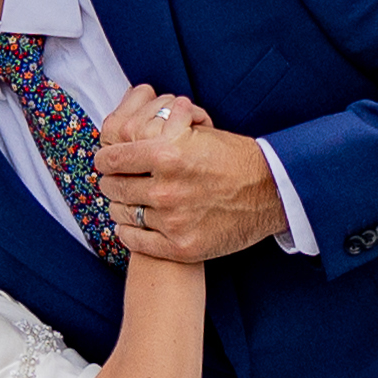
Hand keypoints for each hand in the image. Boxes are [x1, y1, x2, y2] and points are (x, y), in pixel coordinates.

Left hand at [90, 87, 282, 264]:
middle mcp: (166, 190)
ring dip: (120, 205)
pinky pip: (136, 241)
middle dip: (111, 181)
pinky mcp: (181, 247)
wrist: (273, 192)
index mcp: (167, 155)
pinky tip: (130, 225)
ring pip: (122, 213)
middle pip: (113, 187)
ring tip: (125, 200)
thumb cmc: (235, 158)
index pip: (113, 158)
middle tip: (115, 180)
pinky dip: (128, 233)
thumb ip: (159, 132)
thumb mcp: (197, 133)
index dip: (104, 158)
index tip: (104, 161)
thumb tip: (126, 130)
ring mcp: (173, 221)